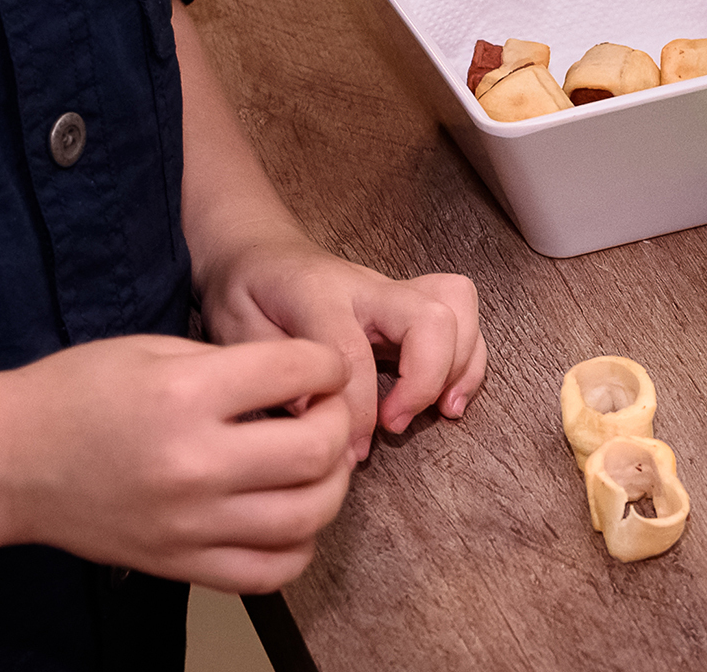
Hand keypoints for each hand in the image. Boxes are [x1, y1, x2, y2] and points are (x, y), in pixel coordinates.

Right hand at [0, 334, 352, 593]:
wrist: (9, 462)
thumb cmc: (79, 392)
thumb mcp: (156, 349)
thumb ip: (234, 363)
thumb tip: (304, 379)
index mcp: (186, 396)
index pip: (297, 372)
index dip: (328, 363)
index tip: (323, 367)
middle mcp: (193, 464)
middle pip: (317, 451)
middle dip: (339, 420)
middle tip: (326, 409)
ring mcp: (189, 524)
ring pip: (308, 516)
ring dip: (331, 484)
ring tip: (316, 461)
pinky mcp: (181, 564)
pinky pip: (271, 571)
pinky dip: (300, 544)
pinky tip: (291, 513)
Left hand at [194, 225, 486, 459]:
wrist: (258, 252)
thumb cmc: (245, 296)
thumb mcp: (237, 335)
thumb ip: (278, 377)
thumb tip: (319, 425)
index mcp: (316, 293)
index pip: (351, 352)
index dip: (357, 411)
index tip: (350, 454)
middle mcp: (366, 285)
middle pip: (428, 317)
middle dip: (425, 379)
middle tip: (394, 425)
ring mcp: (395, 289)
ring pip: (457, 306)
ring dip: (459, 366)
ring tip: (439, 412)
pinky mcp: (413, 300)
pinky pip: (463, 314)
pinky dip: (469, 360)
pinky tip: (449, 400)